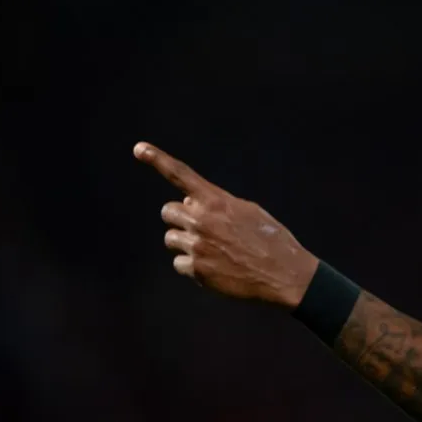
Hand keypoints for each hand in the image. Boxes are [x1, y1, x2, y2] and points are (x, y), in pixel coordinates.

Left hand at [134, 142, 318, 309]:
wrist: (283, 274)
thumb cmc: (270, 239)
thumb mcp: (248, 211)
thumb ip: (217, 204)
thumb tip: (189, 206)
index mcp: (216, 200)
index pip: (181, 174)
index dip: (157, 159)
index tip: (138, 148)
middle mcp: (202, 219)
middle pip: (168, 212)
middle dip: (181, 218)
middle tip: (202, 228)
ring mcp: (197, 245)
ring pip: (171, 238)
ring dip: (186, 242)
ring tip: (214, 250)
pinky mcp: (197, 270)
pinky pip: (179, 263)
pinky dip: (193, 266)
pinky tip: (216, 267)